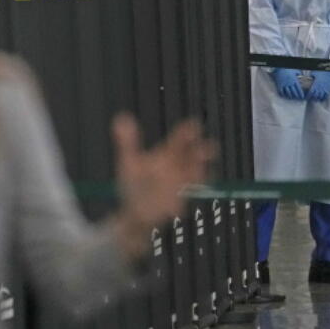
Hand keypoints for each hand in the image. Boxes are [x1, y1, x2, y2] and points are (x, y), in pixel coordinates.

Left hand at [112, 116, 214, 253]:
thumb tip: (120, 117)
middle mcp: (177, 167)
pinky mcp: (178, 200)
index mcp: (166, 154)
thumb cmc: (134, 184)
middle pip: (193, 155)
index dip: (188, 132)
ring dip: (200, 173)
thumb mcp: (129, 161)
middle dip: (202, 151)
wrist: (135, 211)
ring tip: (200, 172)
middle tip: (209, 147)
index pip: (180, 140)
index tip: (195, 125)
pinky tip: (176, 206)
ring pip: (195, 175)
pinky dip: (180, 202)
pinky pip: (183, 199)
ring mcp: (180, 183)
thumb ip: (127, 141)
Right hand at [271, 68, 305, 99]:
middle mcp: (289, 83)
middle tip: (299, 99)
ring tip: (292, 98)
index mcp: (294, 80)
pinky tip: (285, 96)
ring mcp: (284, 84)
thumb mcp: (295, 70)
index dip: (301, 93)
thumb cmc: (288, 68)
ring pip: (288, 92)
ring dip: (291, 96)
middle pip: (294, 91)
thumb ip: (299, 74)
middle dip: (297, 96)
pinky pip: (282, 91)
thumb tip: (303, 76)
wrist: (280, 67)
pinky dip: (284, 94)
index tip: (302, 97)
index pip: (298, 88)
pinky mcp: (279, 85)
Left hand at [306, 71, 329, 102]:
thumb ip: (310, 76)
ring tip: (316, 99)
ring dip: (318, 98)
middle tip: (311, 99)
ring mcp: (325, 89)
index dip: (308, 96)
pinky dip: (324, 98)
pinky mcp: (329, 90)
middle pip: (315, 96)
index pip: (311, 92)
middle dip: (313, 98)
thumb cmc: (322, 72)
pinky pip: (326, 96)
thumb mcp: (315, 73)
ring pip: (321, 96)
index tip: (307, 98)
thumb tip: (307, 76)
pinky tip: (322, 98)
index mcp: (316, 84)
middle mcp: (320, 87)